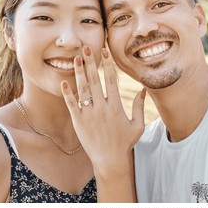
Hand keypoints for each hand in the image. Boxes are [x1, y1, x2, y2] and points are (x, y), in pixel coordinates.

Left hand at [61, 46, 145, 175]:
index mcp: (115, 107)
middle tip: (86, 47)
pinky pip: (71, 105)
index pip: (111, 80)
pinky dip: (67, 93)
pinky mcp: (78, 122)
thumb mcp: (137, 126)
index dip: (107, 65)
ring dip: (78, 73)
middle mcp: (101, 108)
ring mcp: (88, 114)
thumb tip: (143, 89)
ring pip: (82, 89)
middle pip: (95, 80)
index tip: (104, 51)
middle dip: (90, 63)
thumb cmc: (125, 142)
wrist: (109, 160)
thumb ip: (139, 107)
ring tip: (76, 59)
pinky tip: (64, 82)